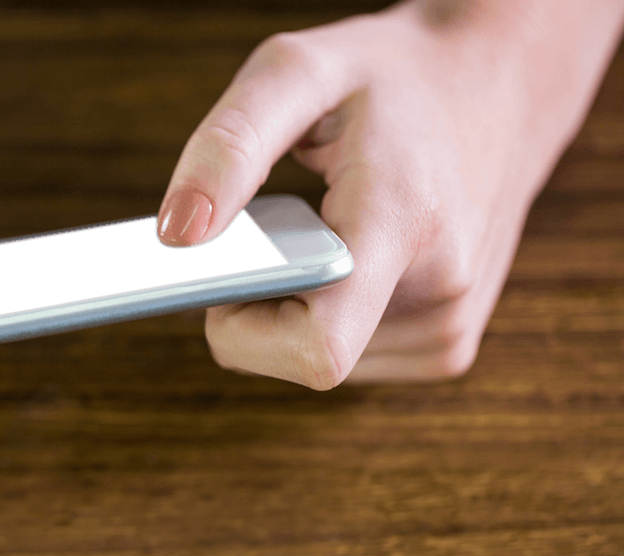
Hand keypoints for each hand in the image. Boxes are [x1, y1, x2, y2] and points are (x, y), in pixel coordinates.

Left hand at [156, 0, 623, 386]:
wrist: (500, 83)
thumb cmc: (393, 76)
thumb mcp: (299, 70)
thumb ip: (228, 149)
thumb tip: (177, 237)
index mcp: (404, 223)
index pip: (315, 348)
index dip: (241, 330)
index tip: (216, 279)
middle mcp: (441, 291)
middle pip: (300, 356)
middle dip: (258, 306)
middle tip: (273, 231)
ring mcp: (451, 328)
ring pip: (315, 362)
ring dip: (295, 308)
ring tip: (324, 236)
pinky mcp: (449, 346)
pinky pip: (348, 359)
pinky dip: (328, 317)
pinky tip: (350, 261)